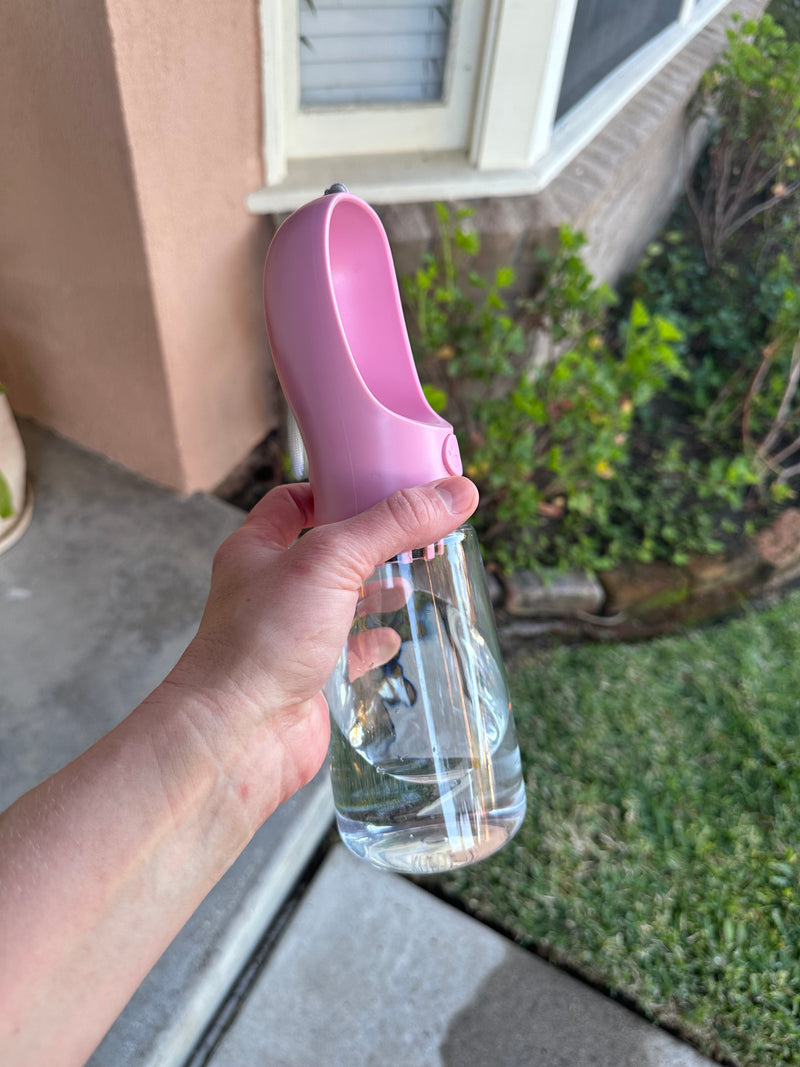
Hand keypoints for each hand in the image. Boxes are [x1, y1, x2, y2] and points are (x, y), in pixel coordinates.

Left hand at [164, 476, 478, 816]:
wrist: (236, 736)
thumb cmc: (260, 642)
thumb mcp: (330, 561)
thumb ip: (393, 524)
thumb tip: (457, 491)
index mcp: (257, 549)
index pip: (292, 501)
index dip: (332, 488)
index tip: (377, 484)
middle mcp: (268, 590)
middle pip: (325, 552)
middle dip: (368, 542)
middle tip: (414, 531)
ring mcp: (288, 636)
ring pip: (338, 604)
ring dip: (374, 592)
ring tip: (413, 579)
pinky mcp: (309, 679)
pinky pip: (346, 654)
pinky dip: (373, 644)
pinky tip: (395, 640)